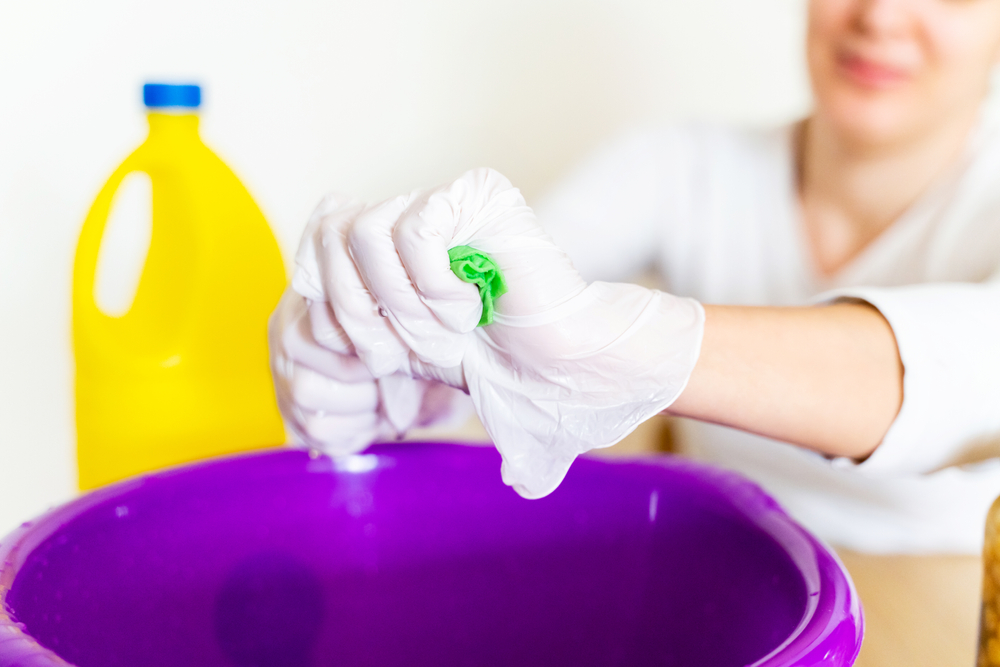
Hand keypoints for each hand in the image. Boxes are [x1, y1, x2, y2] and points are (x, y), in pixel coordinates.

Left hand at [293, 169, 704, 497]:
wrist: (558, 368)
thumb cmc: (487, 359)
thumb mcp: (398, 345)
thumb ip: (351, 322)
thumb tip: (295, 319)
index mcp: (388, 244)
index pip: (313, 249)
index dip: (329, 312)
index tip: (375, 358)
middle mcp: (409, 211)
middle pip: (328, 238)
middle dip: (357, 315)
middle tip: (401, 353)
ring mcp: (442, 199)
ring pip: (365, 233)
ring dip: (399, 303)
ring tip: (444, 328)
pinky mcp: (473, 194)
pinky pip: (413, 229)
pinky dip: (434, 286)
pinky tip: (470, 306)